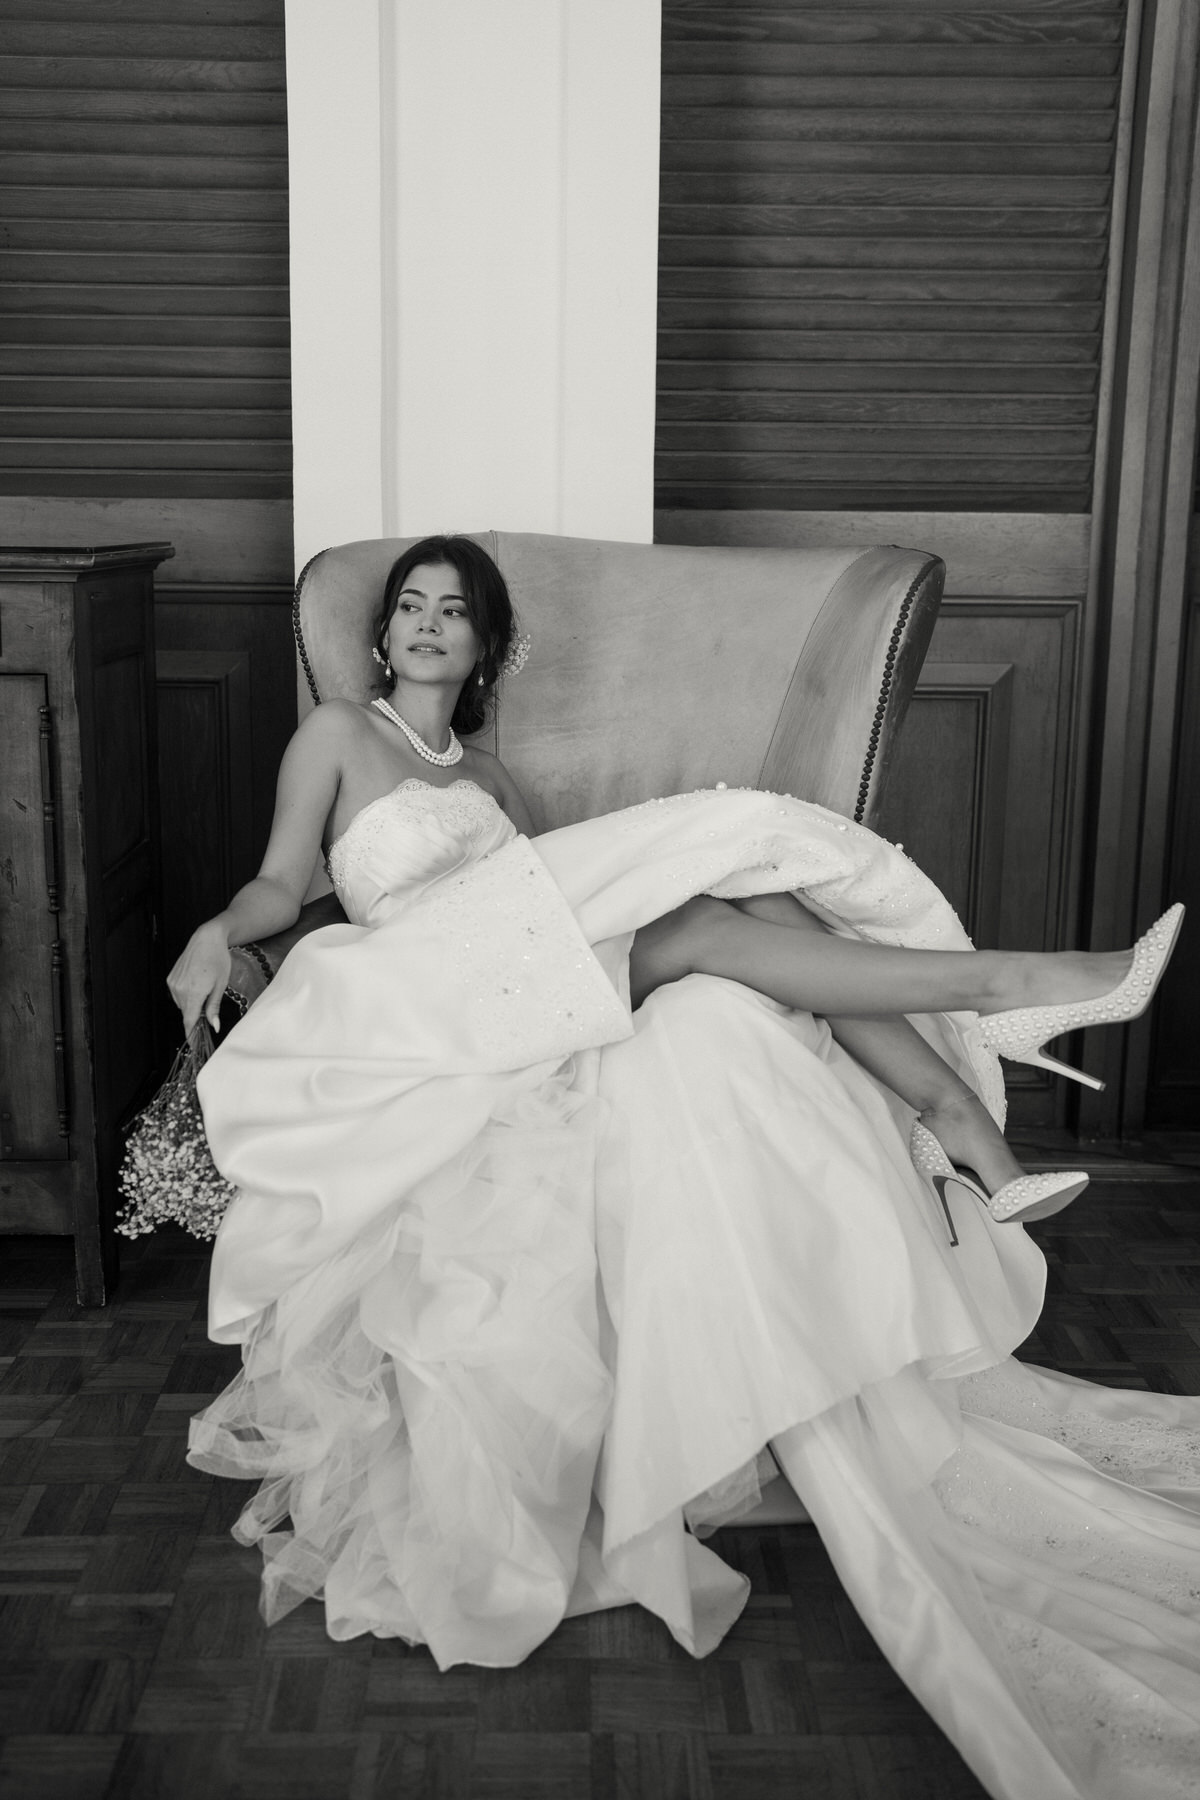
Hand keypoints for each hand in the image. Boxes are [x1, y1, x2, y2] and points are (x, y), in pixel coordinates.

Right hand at [167, 921, 231, 1037]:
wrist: (206, 939)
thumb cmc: (218, 960)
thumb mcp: (221, 985)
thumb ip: (214, 1008)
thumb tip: (213, 1026)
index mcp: (194, 993)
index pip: (189, 1022)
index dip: (191, 1035)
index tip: (194, 1044)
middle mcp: (179, 990)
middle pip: (186, 1014)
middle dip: (196, 1017)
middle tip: (208, 1010)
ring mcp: (173, 984)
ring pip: (182, 1005)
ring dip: (191, 1005)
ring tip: (204, 990)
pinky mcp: (170, 978)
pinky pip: (177, 995)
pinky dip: (186, 995)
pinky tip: (196, 984)